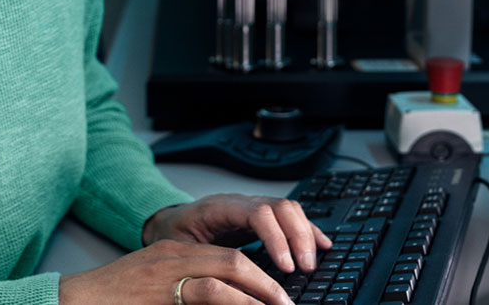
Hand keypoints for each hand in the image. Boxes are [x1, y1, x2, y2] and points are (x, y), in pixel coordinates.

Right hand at [58, 239, 293, 304]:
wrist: (72, 302)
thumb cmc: (114, 299)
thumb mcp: (155, 284)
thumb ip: (189, 289)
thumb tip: (229, 299)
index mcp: (174, 253)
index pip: (229, 256)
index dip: (260, 275)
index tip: (279, 294)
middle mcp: (172, 260)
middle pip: (232, 262)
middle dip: (266, 285)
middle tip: (286, 304)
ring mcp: (163, 278)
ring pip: (220, 281)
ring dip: (254, 298)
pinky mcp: (158, 296)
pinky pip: (201, 297)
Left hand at [141, 194, 331, 273]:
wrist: (166, 220)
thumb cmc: (171, 235)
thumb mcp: (179, 248)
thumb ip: (203, 260)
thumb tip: (226, 284)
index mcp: (220, 208)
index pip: (257, 214)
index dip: (275, 238)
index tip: (286, 266)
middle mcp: (240, 202)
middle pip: (280, 207)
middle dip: (298, 237)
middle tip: (305, 267)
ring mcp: (252, 206)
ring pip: (289, 209)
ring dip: (305, 234)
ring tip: (312, 262)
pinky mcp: (260, 215)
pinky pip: (290, 216)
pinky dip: (308, 230)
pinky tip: (322, 244)